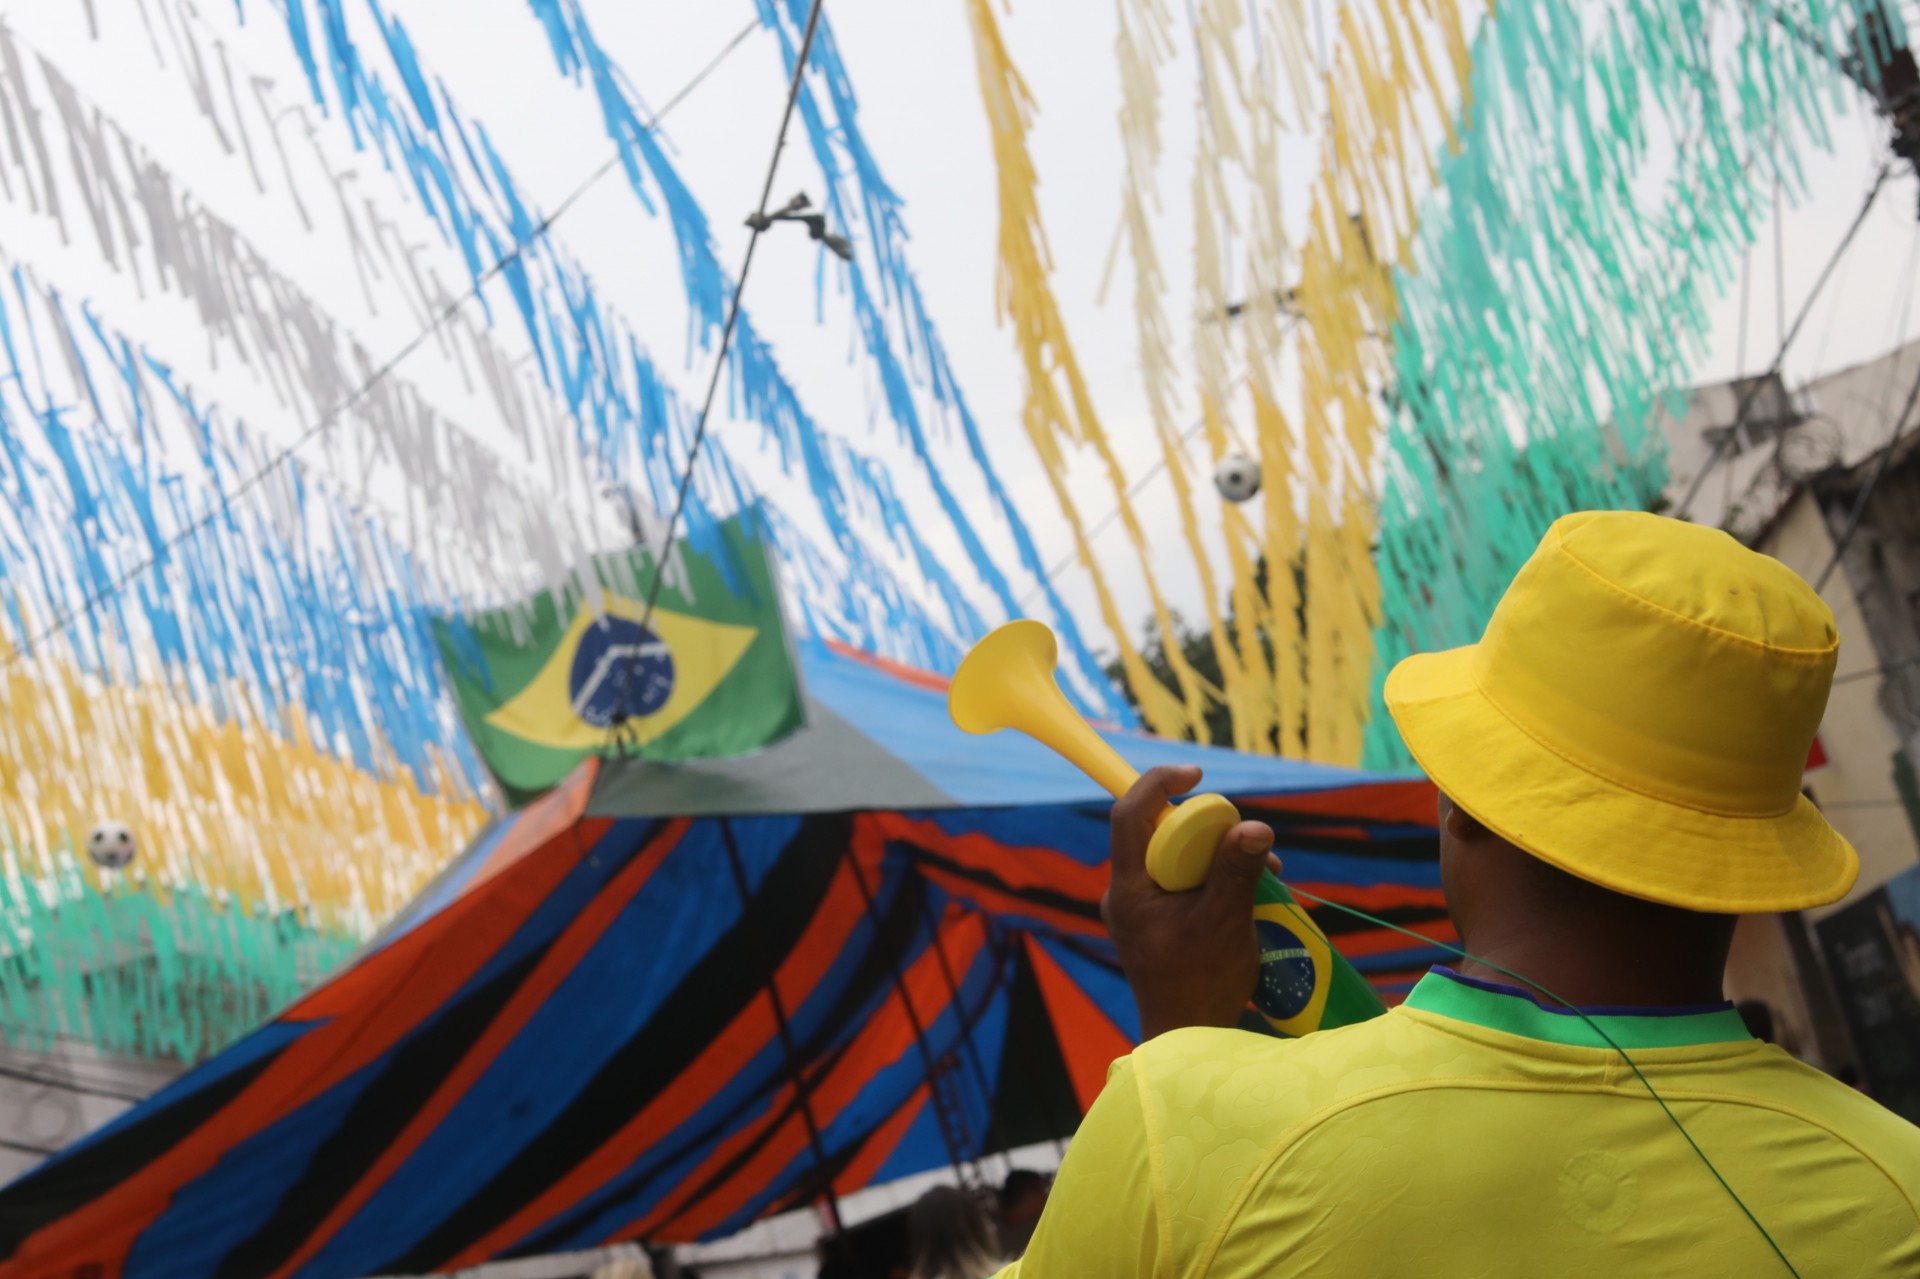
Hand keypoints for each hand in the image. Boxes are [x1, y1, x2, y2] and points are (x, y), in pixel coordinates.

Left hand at [1101, 765, 1277, 1040]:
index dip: (1158, 784)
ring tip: (1265, 876)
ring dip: (1218, 857)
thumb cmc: (1202, 985)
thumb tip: (1254, 826)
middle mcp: (1126, 893)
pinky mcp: (1156, 922)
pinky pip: (1182, 882)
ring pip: (1175, 859)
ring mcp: (1140, 909)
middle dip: (1206, 828)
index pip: (1129, 815)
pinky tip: (1252, 896)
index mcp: (1128, 889)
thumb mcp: (1225, 923)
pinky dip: (1214, 880)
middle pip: (1158, 834)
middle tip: (1246, 839)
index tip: (1195, 774)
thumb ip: (1237, 872)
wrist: (1189, 1038)